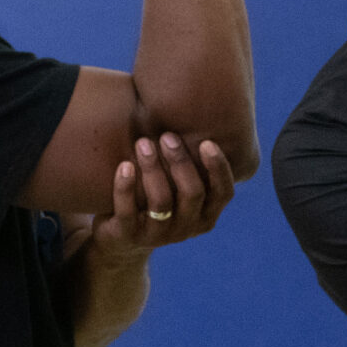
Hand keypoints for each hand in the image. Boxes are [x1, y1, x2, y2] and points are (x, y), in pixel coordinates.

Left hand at [91, 134, 236, 255]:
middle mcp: (187, 228)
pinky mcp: (129, 236)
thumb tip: (200, 109)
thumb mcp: (178, 186)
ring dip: (153, 168)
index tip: (207, 142)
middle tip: (167, 136)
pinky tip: (124, 165)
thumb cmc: (158, 197)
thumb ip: (192, 163)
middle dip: (181, 162)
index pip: (224, 193)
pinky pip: (128, 212)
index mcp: (206, 215)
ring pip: (161, 201)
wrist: (122, 236)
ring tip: (143, 142)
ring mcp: (158, 235)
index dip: (218, 169)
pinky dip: (126, 187)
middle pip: (193, 193)